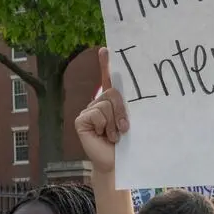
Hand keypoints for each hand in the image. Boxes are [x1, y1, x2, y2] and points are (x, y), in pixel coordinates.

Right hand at [74, 47, 130, 174]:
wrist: (118, 164)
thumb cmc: (129, 143)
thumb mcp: (132, 120)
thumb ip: (127, 106)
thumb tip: (124, 92)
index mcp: (111, 102)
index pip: (107, 79)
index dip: (105, 64)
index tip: (106, 49)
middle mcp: (98, 103)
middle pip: (112, 92)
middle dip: (122, 110)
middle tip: (126, 128)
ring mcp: (88, 111)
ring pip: (106, 104)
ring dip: (115, 123)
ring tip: (114, 135)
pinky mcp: (81, 120)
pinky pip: (97, 114)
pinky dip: (104, 126)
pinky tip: (104, 136)